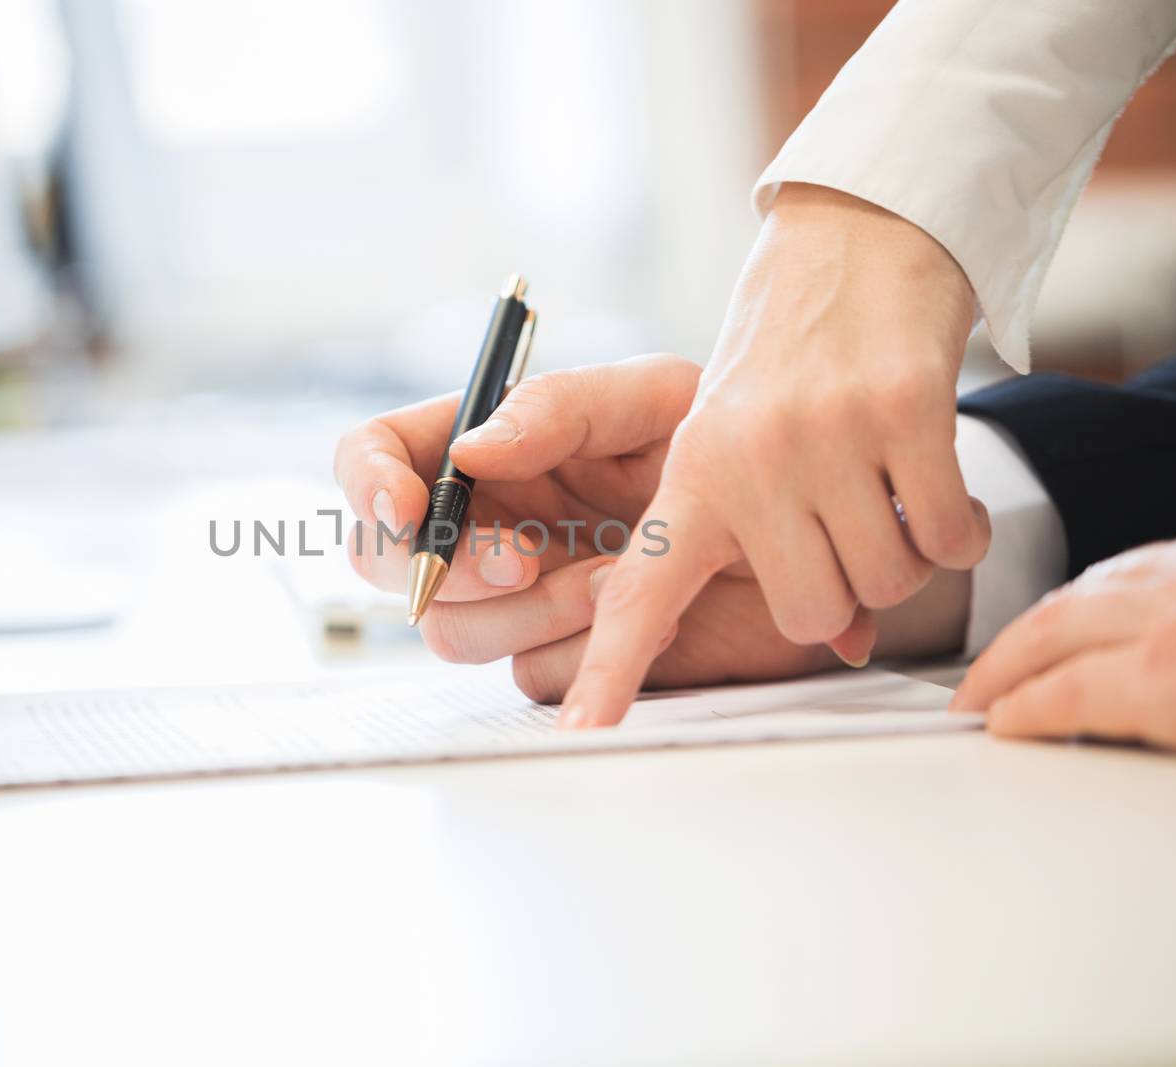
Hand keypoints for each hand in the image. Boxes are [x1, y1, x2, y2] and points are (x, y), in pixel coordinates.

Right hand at [332, 355, 869, 698]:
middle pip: (387, 563)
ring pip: (453, 633)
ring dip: (532, 613)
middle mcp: (483, 524)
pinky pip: (529, 673)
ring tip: (618, 579)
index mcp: (483, 446)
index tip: (408, 508)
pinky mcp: (560, 656)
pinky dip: (581, 652)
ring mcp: (513, 600)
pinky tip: (645, 618)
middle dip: (448, 569)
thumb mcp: (651, 399)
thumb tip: (469, 450)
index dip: (368, 485)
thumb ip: (557, 411)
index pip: (375, 457)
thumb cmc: (728, 440)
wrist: (807, 531)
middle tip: (524, 561)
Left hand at [558, 184, 990, 727]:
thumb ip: (769, 552)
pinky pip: (948, 534)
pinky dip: (960, 526)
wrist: (853, 245)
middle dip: (844, 589)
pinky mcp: (901, 408)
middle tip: (845, 522)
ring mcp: (821, 433)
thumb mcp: (744, 452)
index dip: (610, 669)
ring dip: (904, 551)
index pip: (641, 591)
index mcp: (689, 476)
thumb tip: (840, 646)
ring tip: (884, 488)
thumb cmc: (790, 369)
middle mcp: (744, 459)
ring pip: (884, 579)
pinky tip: (934, 477)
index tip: (579, 732)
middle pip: (810, 613)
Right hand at [951, 511, 1175, 754]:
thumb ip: (1171, 741)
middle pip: (1051, 628)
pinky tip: (1106, 601)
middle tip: (977, 691)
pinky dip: (1106, 586)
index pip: (1063, 694)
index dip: (1019, 712)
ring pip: (1090, 584)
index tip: (1000, 723)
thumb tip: (1128, 745)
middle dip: (1000, 663)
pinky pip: (1144, 558)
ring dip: (1047, 621)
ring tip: (1028, 650)